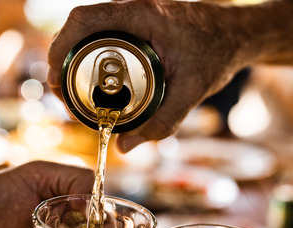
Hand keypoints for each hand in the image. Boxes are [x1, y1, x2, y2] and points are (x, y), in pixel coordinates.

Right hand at [47, 0, 250, 151]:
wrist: (238, 35)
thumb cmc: (218, 54)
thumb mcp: (192, 92)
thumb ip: (162, 122)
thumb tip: (125, 148)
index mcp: (143, 15)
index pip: (85, 19)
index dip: (60, 45)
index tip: (54, 77)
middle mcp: (134, 8)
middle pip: (81, 24)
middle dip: (62, 56)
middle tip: (60, 92)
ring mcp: (136, 13)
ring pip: (91, 28)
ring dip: (74, 55)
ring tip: (71, 89)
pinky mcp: (139, 22)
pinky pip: (106, 32)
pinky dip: (92, 53)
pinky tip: (92, 79)